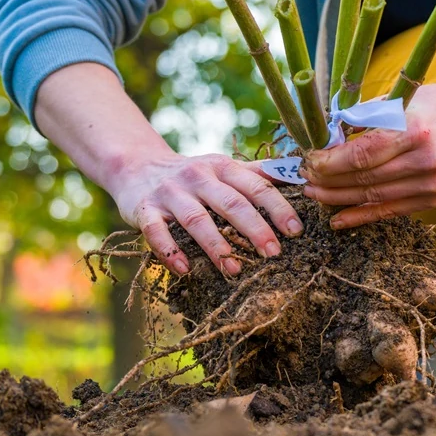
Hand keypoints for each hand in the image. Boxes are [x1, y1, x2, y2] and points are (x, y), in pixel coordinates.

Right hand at [109, 151, 302, 276]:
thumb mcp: (224, 167)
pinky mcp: (144, 209)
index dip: (277, 208)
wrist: (136, 166)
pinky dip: (169, 251)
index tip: (295, 230)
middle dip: (255, 229)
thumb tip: (298, 175)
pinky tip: (184, 270)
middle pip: (231, 203)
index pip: (256, 186)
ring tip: (234, 269)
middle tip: (273, 253)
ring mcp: (170, 193)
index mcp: (222, 167)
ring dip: (216, 246)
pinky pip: (155, 231)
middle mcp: (197, 176)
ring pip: (196, 219)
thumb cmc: (194, 174)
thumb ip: (257, 173)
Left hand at [300, 82, 435, 228]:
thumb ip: (363, 118)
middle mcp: (426, 161)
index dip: (331, 161)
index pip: (364, 153)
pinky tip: (338, 218)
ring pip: (374, 197)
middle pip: (365, 178)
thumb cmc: (435, 105)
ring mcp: (433, 184)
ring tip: (314, 193)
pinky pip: (390, 211)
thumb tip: (324, 135)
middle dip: (328, 180)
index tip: (309, 160)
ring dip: (338, 198)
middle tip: (304, 178)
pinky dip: (361, 215)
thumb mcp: (401, 100)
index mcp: (416, 130)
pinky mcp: (435, 199)